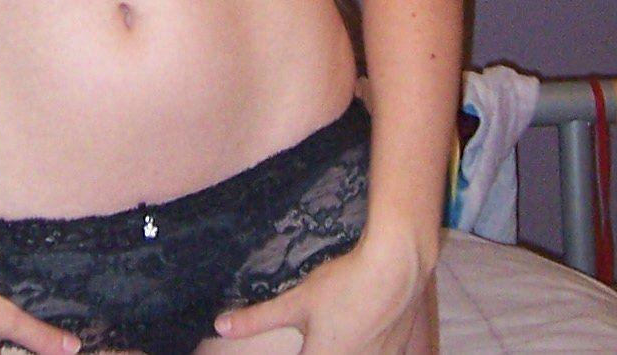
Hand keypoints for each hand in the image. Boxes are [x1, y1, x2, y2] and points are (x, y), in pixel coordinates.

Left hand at [213, 229, 431, 354]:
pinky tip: (357, 327)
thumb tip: (219, 327)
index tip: (299, 344)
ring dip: (337, 346)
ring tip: (336, 325)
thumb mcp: (296, 302)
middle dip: (315, 347)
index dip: (299, 351)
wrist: (396, 270)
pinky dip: (360, 345)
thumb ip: (258, 319)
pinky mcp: (395, 353)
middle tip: (314, 332)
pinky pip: (371, 354)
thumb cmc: (344, 286)